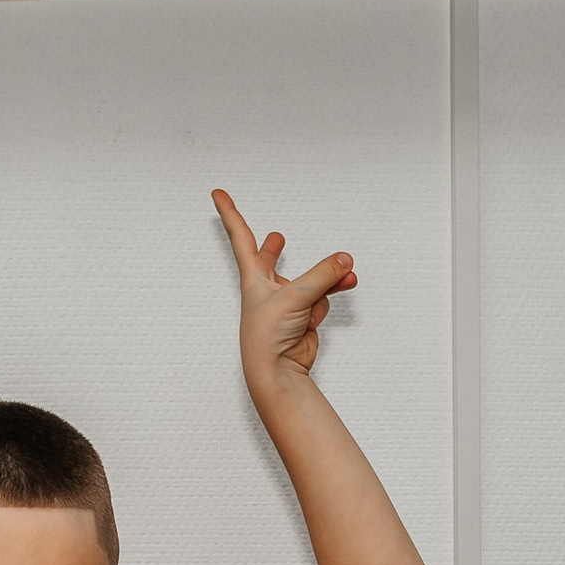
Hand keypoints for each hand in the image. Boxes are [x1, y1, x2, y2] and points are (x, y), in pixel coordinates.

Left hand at [213, 190, 355, 385]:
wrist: (277, 370)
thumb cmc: (268, 336)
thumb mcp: (296, 296)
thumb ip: (322, 274)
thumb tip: (345, 261)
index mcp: (253, 277)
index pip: (240, 237)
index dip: (229, 213)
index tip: (217, 194)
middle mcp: (266, 288)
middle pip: (271, 261)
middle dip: (274, 250)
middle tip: (276, 237)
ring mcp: (286, 303)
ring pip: (311, 279)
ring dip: (328, 278)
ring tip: (347, 274)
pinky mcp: (303, 316)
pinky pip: (321, 298)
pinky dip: (327, 300)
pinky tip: (327, 307)